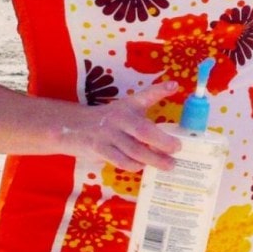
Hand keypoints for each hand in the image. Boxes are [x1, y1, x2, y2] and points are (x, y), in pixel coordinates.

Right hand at [55, 80, 183, 170]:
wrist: (75, 127)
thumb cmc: (109, 120)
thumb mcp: (127, 108)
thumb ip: (149, 104)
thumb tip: (173, 95)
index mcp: (128, 106)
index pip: (145, 95)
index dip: (159, 90)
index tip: (174, 85)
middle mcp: (119, 118)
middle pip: (143, 131)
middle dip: (162, 142)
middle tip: (177, 148)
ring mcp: (109, 135)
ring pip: (134, 150)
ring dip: (153, 159)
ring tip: (169, 165)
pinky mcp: (100, 149)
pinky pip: (121, 161)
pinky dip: (135, 165)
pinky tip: (143, 166)